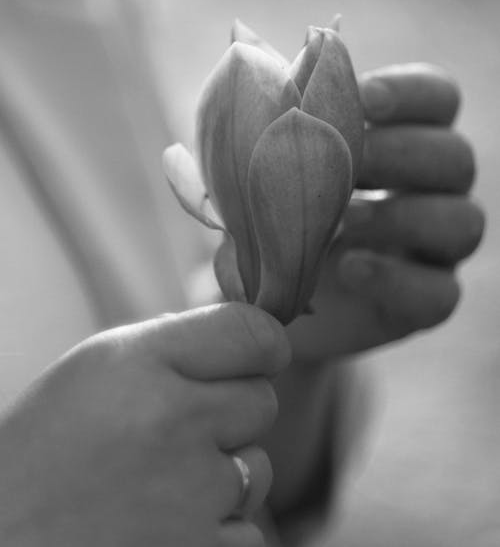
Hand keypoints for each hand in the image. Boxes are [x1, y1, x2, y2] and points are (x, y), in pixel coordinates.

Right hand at [0, 303, 289, 546]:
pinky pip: (251, 530)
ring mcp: (191, 496)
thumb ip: (177, 344)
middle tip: (179, 428)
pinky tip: (170, 522)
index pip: (255, 332)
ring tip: (164, 482)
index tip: (255, 356)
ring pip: (260, 468)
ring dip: (227, 474)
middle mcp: (173, 421)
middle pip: (263, 400)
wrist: (4, 535)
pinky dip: (220, 528)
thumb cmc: (48, 444)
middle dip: (232, 411)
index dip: (263, 343)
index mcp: (142, 363)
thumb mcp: (98, 365)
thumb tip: (254, 339)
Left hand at [288, 64, 484, 357]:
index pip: (437, 99)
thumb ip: (274, 139)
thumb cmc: (268, 215)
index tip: (364, 98)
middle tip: (349, 164)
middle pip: (456, 157)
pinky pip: (441, 292)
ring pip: (464, 221)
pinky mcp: (426, 300)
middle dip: (402, 154)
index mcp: (401, 138)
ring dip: (403, 216)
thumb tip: (270, 100)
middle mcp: (431, 189)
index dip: (410, 93)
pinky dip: (396, 279)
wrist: (264, 295)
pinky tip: (348, 269)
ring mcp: (435, 249)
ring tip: (344, 221)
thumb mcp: (261, 173)